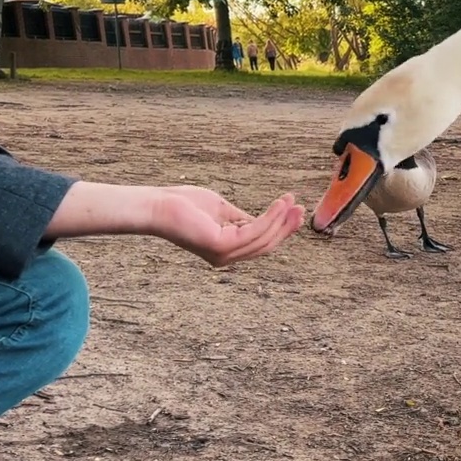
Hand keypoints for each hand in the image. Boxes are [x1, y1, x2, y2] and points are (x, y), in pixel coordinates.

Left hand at [149, 186, 304, 265]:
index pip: (260, 243)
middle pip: (266, 245)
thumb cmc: (184, 206)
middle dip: (286, 228)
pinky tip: (279, 204)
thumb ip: (242, 218)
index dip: (280, 229)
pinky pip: (254, 231)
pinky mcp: (221, 245)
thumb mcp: (222, 211)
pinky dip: (270, 217)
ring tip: (293, 202)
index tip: (294, 210)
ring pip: (263, 239)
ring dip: (282, 220)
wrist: (158, 206)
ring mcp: (224, 254)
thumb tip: (265, 217)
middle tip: (301, 209)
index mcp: (227, 250)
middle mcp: (226, 257)